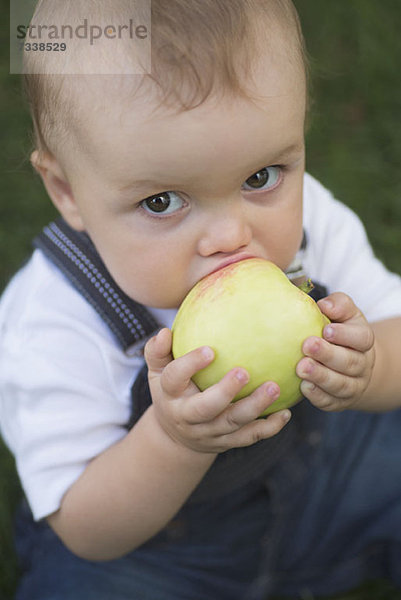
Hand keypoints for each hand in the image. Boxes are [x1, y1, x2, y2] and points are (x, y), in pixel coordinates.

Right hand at [144, 328, 290, 453]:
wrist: (176, 436)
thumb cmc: (171, 391)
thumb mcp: (158, 372)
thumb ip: (158, 351)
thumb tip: (165, 331)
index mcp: (170, 394)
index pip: (174, 379)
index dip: (190, 365)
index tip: (210, 350)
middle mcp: (188, 416)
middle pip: (205, 408)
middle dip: (225, 392)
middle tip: (244, 372)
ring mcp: (209, 432)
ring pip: (232, 423)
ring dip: (254, 407)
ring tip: (274, 388)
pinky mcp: (227, 442)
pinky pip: (249, 437)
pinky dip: (269, 427)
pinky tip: (286, 412)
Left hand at [296, 292, 374, 410]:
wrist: (351, 364)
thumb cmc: (339, 331)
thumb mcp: (344, 314)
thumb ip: (338, 305)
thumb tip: (324, 306)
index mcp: (363, 340)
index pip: (361, 338)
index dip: (345, 335)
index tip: (325, 329)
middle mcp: (362, 364)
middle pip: (349, 362)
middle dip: (327, 355)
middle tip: (307, 346)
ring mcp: (353, 385)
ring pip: (340, 384)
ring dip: (320, 376)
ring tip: (301, 368)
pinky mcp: (339, 401)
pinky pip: (330, 402)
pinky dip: (317, 395)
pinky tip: (304, 386)